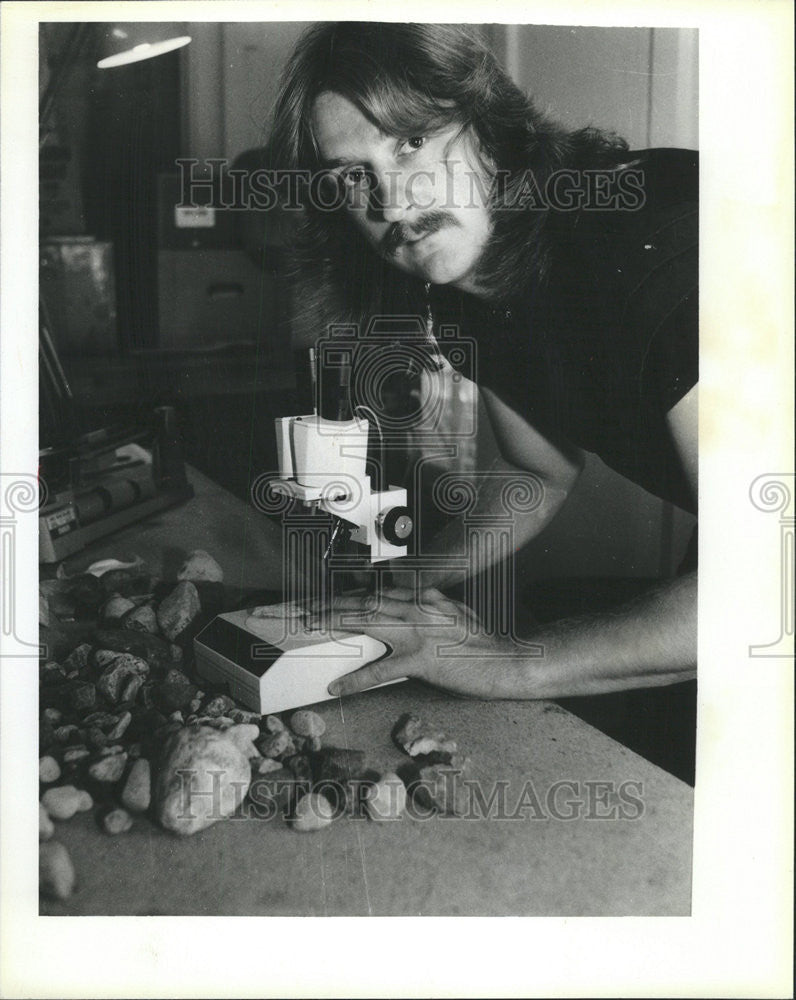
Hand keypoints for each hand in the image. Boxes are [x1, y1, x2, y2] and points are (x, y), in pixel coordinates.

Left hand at [313, 587, 525, 698]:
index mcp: (421, 598)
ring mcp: (417, 633)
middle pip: (360, 602)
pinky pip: (382, 670)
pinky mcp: (421, 661)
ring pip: (365, 622)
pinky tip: (337, 687)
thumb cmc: (481, 639)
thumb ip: (428, 603)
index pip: (373, 593)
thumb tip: (408, 598)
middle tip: (301, 608)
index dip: (342, 595)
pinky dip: (356, 679)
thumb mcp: (452, 611)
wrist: (506, 659)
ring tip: (305, 626)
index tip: (319, 600)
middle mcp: (415, 609)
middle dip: (326, 603)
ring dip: (332, 622)